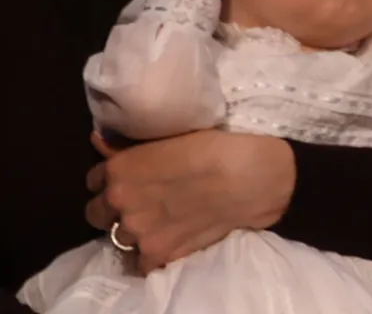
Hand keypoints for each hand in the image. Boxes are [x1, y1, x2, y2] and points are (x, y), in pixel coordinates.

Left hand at [86, 129, 294, 272]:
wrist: (250, 177)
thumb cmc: (215, 147)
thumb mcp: (170, 137)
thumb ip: (129, 147)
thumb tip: (97, 141)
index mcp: (119, 169)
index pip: (94, 180)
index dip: (114, 180)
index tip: (131, 181)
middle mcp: (119, 201)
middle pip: (96, 213)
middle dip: (114, 210)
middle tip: (141, 205)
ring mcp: (137, 231)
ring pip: (118, 239)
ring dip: (134, 233)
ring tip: (159, 226)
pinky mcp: (158, 253)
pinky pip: (142, 262)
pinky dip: (153, 256)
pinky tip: (170, 244)